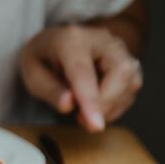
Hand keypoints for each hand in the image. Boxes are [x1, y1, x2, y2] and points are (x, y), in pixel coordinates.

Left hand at [18, 24, 143, 131]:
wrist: (54, 43)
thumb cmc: (42, 58)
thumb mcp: (32, 75)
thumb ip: (50, 90)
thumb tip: (68, 105)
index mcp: (71, 39)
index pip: (84, 71)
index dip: (90, 99)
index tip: (94, 124)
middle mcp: (101, 39)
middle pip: (121, 71)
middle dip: (107, 103)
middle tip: (84, 122)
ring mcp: (118, 49)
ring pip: (131, 81)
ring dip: (112, 106)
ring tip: (86, 115)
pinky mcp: (128, 61)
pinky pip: (131, 87)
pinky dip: (116, 105)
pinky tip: (97, 107)